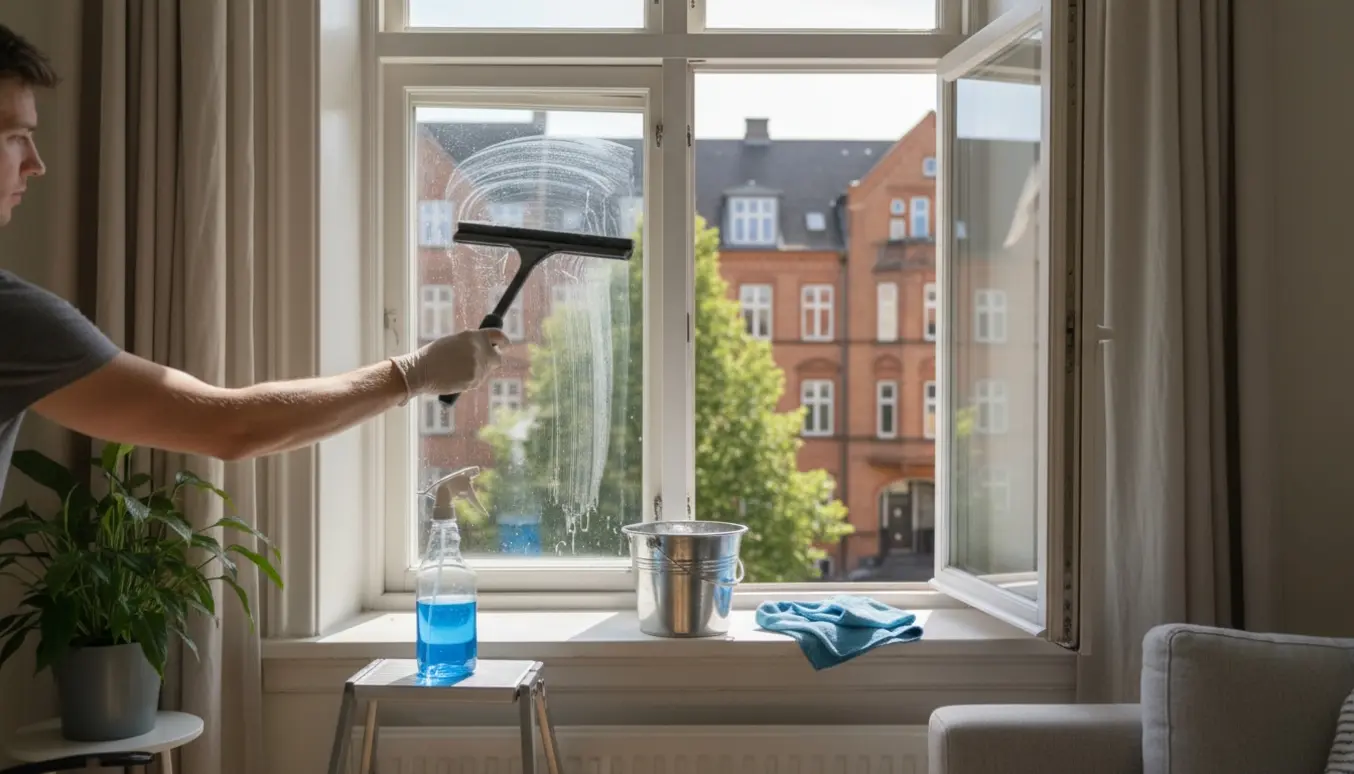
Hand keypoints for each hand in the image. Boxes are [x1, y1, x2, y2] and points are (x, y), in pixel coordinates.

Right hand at [390, 328, 508, 397]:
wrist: (420, 370)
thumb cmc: (433, 355)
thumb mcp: (454, 342)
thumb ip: (471, 344)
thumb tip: (484, 349)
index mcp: (473, 336)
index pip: (498, 336)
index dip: (503, 341)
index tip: (505, 345)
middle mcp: (479, 349)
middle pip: (498, 357)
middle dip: (493, 359)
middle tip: (483, 361)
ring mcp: (478, 366)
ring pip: (486, 371)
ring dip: (478, 370)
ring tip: (458, 369)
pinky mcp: (474, 380)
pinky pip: (478, 380)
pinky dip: (471, 380)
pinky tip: (456, 377)